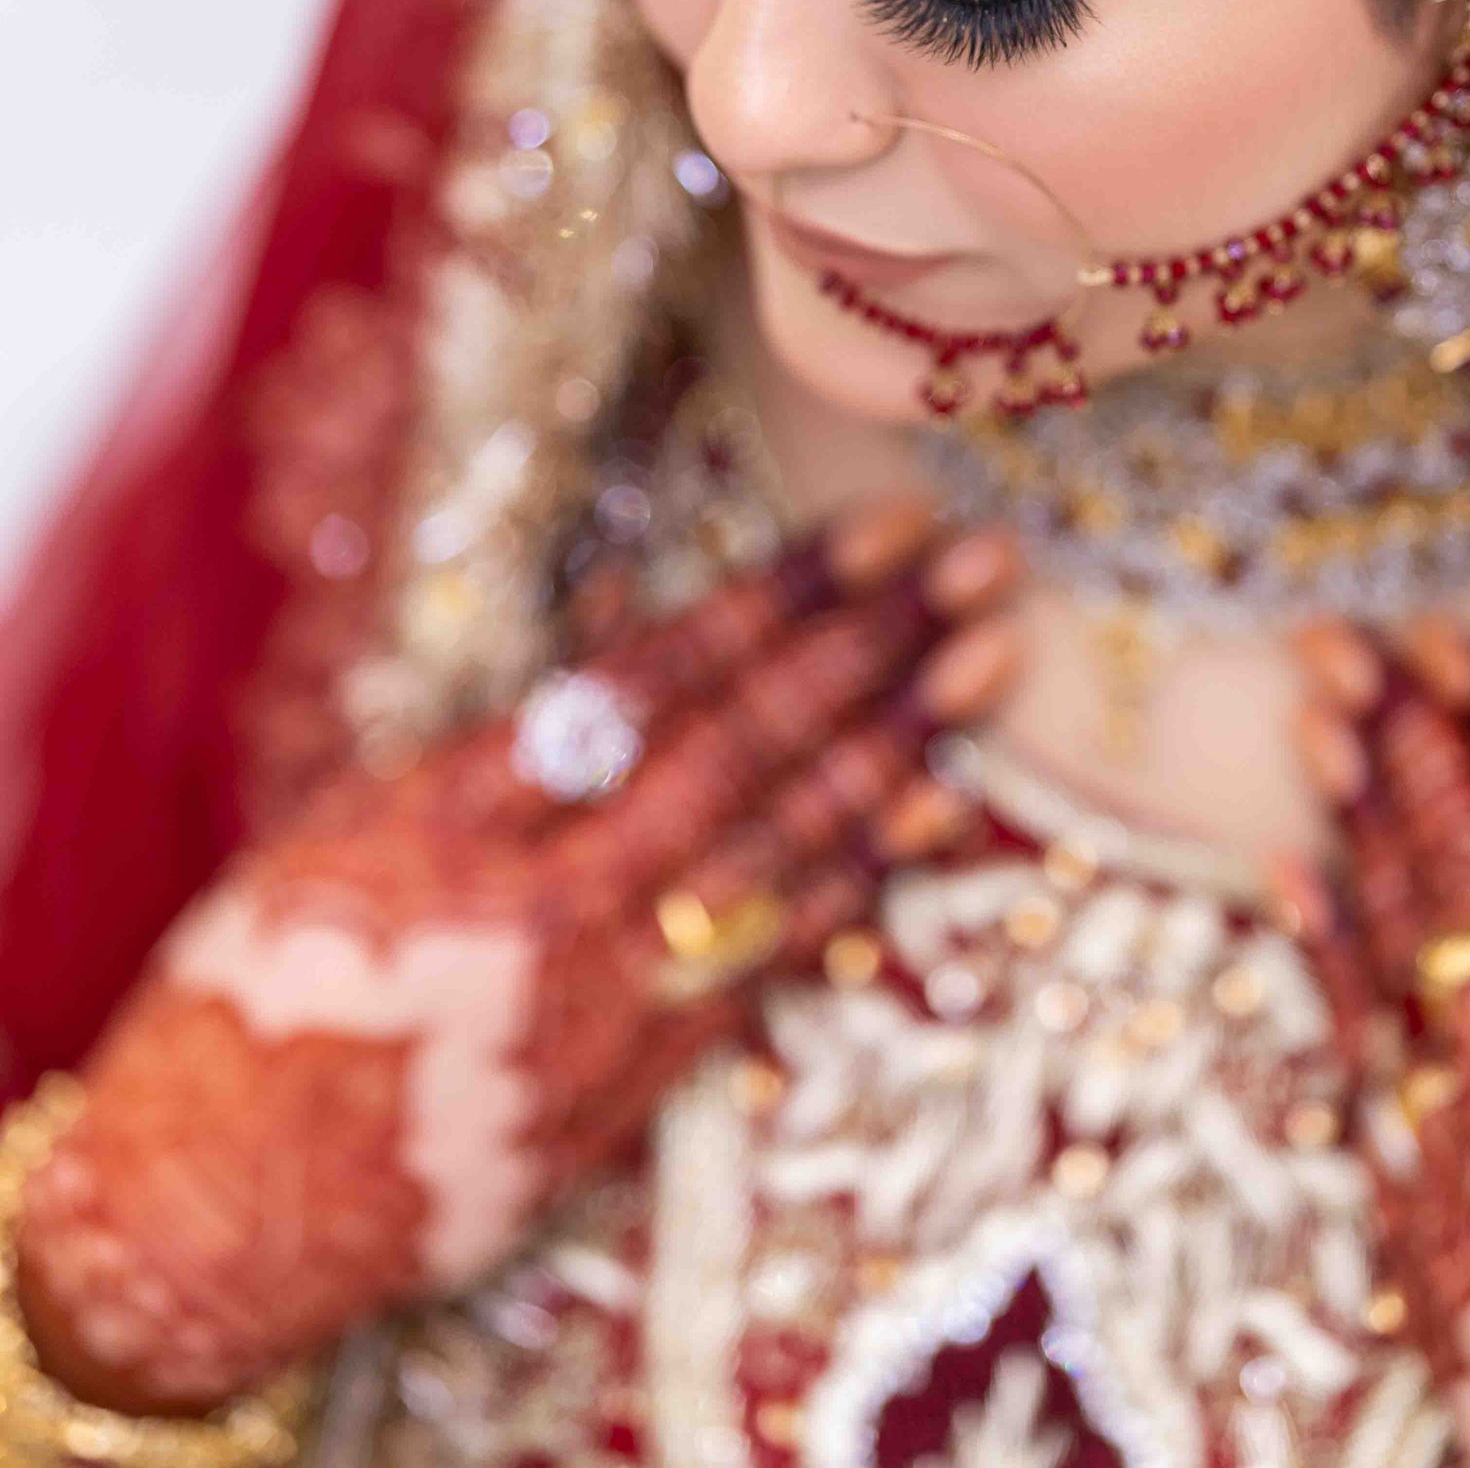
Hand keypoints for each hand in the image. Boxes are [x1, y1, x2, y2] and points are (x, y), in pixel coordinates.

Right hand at [19, 500, 1016, 1417]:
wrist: (204, 1213)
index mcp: (445, 819)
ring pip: (773, 853)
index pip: (647, 683)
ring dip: (896, 748)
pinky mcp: (624, 1089)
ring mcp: (590, 1005)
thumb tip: (613, 619)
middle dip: (869, 647)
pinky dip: (855, 886)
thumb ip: (484, 736)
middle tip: (980, 565)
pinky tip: (935, 818)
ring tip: (990, 664)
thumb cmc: (255, 993)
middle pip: (737, 751)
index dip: (773, 598)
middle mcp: (532, 907)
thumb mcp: (334, 828)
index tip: (871, 530)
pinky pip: (764, 967)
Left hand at [1291, 623, 1469, 1467]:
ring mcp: (1455, 1157)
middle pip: (1454, 879)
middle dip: (1406, 745)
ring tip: (1318, 708)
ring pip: (1388, 946)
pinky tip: (1291, 864)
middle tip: (1359, 638)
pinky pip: (1350, 1053)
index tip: (1467, 647)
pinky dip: (1321, 951)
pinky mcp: (1413, 1216)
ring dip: (1353, 815)